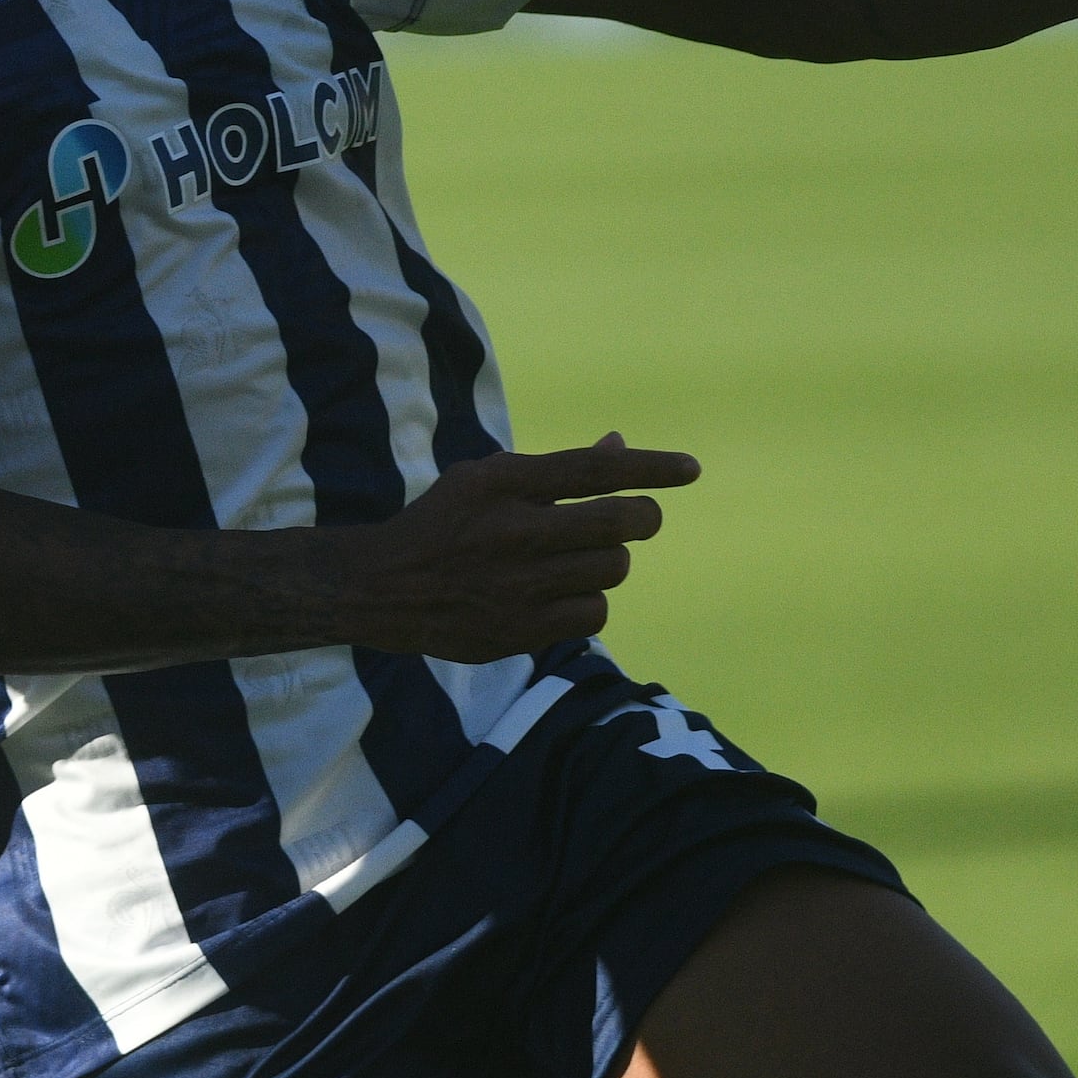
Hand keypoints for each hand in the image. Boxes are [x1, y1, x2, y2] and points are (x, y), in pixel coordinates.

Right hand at [325, 435, 698, 660]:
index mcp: (503, 484)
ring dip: (609, 561)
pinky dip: (590, 601)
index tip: (691, 470)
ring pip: (612, 570)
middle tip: (640, 518)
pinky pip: (594, 614)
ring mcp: (517, 587)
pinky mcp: (520, 632)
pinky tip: (563, 594)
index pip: (596, 470)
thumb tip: (620, 445)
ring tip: (580, 559)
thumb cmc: (448, 523)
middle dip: (644, 518)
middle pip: (618, 524)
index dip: (651, 467)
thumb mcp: (488, 480)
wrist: (386, 589)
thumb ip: (555, 469)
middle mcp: (513, 533)